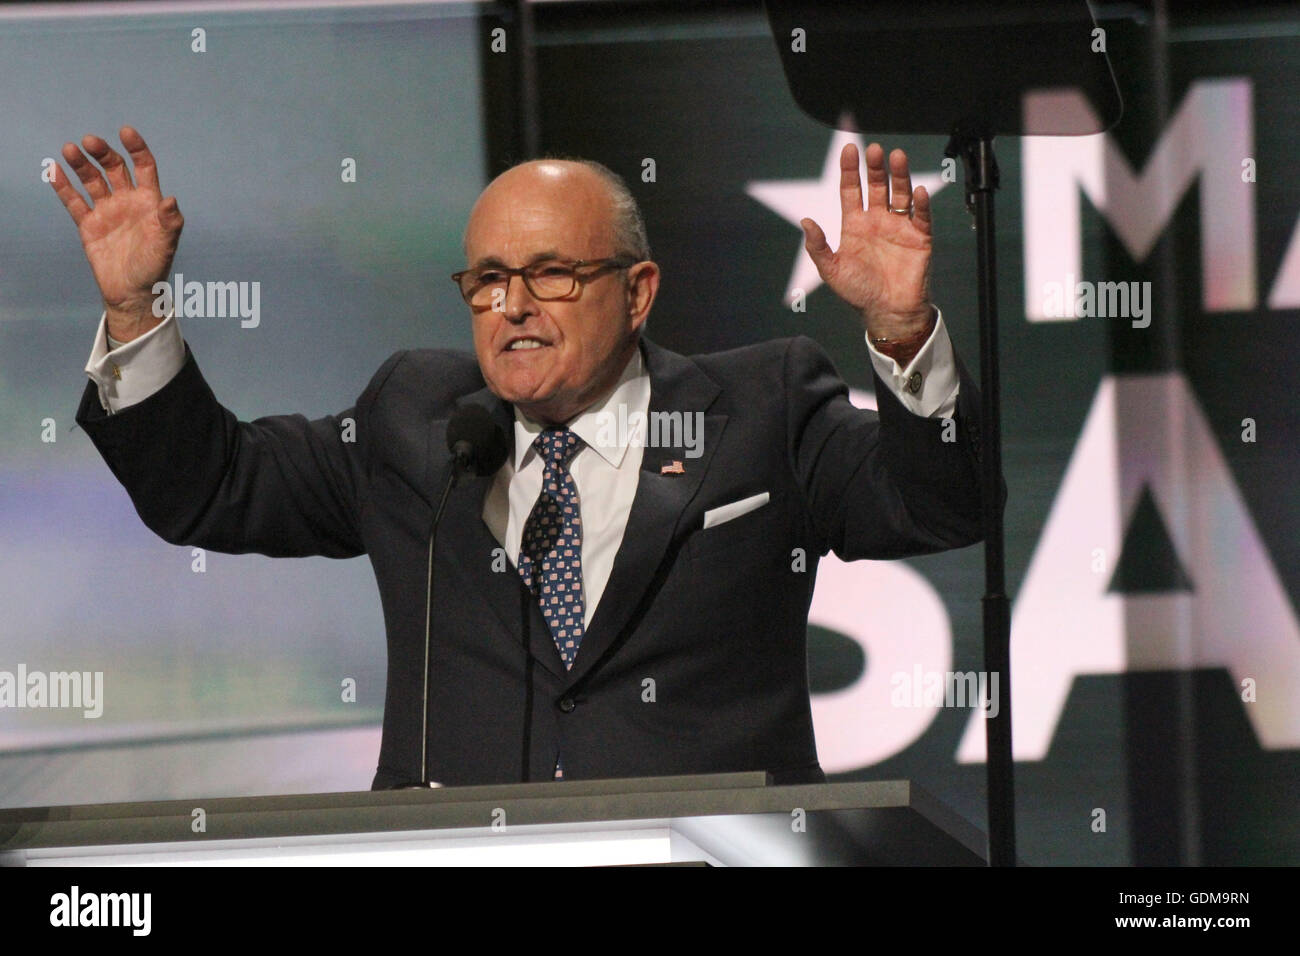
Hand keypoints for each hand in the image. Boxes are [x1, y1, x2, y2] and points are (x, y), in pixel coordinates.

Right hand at [50, 127, 182, 342]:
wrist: (133, 292)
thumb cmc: (154, 267)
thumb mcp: (166, 245)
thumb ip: (170, 222)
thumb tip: (171, 200)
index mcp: (149, 201)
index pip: (144, 167)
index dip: (137, 149)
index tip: (126, 132)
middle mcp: (127, 201)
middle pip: (114, 168)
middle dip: (103, 153)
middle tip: (90, 142)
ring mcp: (107, 210)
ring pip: (92, 180)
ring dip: (81, 164)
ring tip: (70, 150)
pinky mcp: (88, 224)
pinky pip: (74, 200)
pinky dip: (63, 185)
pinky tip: (53, 169)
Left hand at [800, 142, 932, 340]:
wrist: (887, 312)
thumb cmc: (858, 293)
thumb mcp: (832, 270)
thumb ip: (818, 247)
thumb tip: (805, 222)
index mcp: (855, 225)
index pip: (851, 190)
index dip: (849, 170)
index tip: (848, 149)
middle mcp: (877, 220)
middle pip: (876, 186)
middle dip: (875, 168)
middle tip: (875, 150)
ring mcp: (899, 226)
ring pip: (900, 194)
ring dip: (899, 175)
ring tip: (897, 157)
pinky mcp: (919, 237)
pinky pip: (920, 215)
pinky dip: (920, 203)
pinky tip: (918, 191)